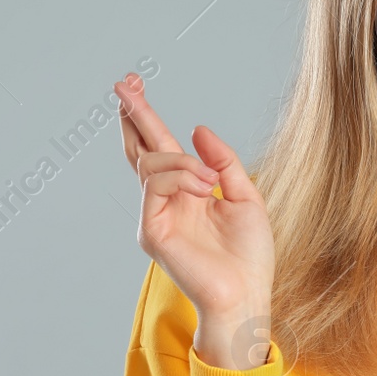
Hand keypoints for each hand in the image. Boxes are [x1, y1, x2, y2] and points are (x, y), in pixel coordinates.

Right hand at [113, 73, 274, 368]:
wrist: (249, 293)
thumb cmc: (250, 254)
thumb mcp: (246, 196)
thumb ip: (223, 162)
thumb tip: (197, 130)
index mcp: (185, 192)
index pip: (158, 148)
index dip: (145, 116)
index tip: (134, 84)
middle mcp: (164, 202)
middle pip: (140, 149)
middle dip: (134, 114)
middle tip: (126, 82)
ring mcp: (154, 216)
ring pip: (152, 165)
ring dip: (182, 163)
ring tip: (209, 182)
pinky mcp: (151, 232)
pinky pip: (156, 186)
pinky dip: (181, 178)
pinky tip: (203, 187)